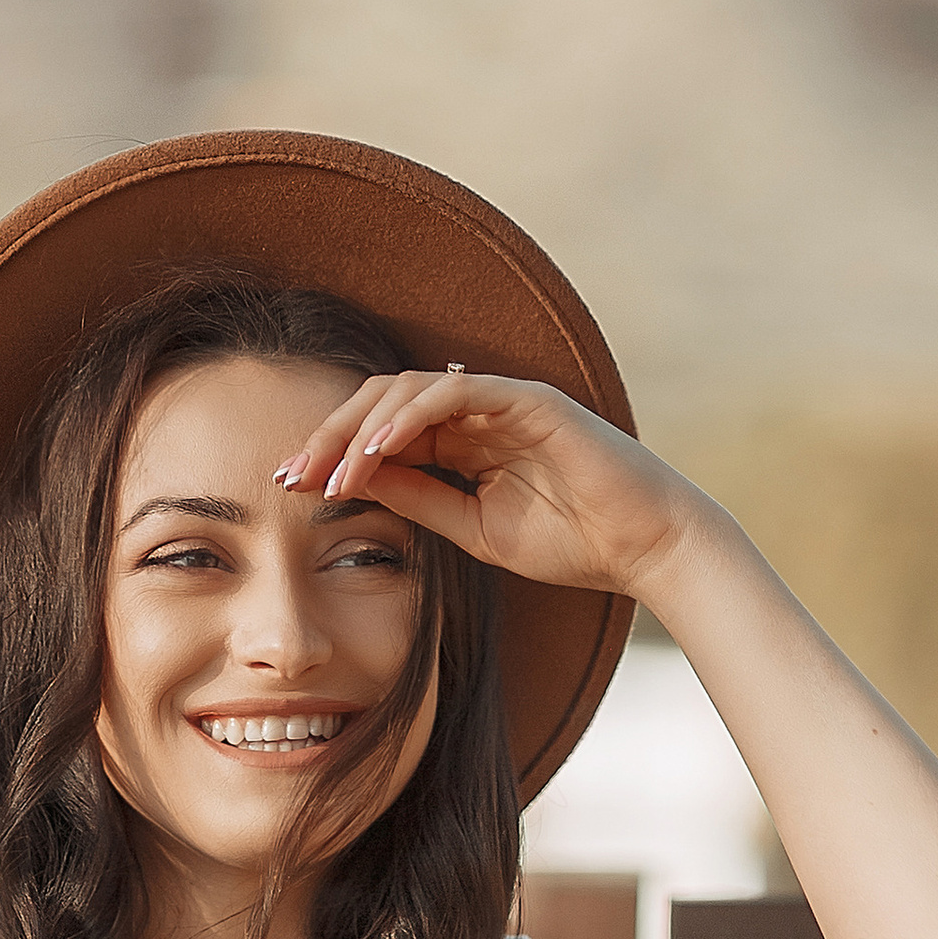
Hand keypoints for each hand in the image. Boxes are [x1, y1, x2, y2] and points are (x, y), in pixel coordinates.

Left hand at [281, 368, 709, 602]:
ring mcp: (503, 399)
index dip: (334, 454)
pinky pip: (456, 392)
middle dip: (331, 435)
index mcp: (464, 440)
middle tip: (293, 474)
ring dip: (362, 428)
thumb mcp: (473, 527)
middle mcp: (478, 412)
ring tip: (333, 472)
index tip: (292, 487)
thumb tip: (353, 482)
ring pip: (410, 389)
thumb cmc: (574, 542)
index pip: (382, 432)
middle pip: (383, 401)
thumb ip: (419, 498)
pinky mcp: (529, 399)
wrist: (645, 549)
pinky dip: (410, 416)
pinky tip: (378, 449)